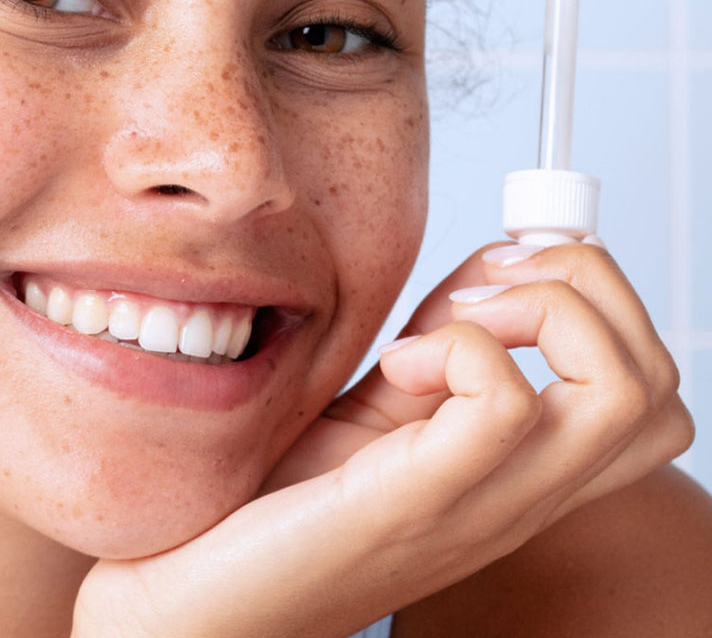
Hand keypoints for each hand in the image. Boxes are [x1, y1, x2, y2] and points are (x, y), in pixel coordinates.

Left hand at [72, 242, 692, 637]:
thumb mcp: (384, 401)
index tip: (500, 274)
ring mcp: (483, 500)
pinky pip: (505, 405)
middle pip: (655, 379)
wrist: (211, 596)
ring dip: (539, 309)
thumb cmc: (289, 501)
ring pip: (623, 389)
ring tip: (450, 318)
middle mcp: (525, 490)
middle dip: (585, 283)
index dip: (598, 296)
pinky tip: (396, 364)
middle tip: (485, 287)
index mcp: (521, 465)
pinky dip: (460, 347)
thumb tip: (489, 271)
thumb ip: (444, 343)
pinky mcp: (418, 499)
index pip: (647, 385)